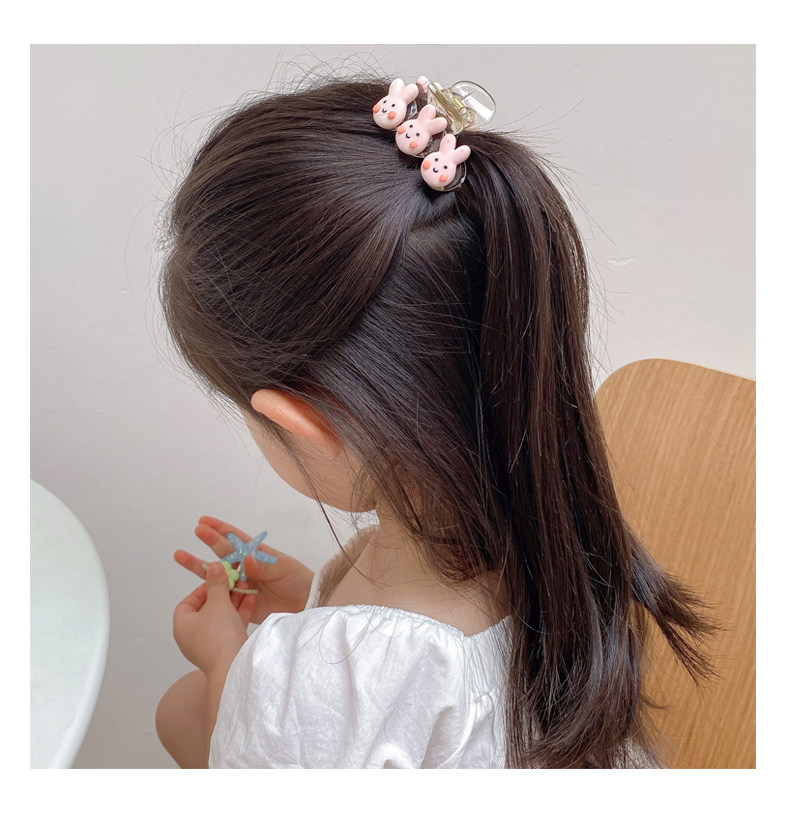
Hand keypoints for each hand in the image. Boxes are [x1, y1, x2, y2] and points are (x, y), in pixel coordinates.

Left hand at [173, 561, 248, 676]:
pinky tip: (251, 600)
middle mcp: (193, 636)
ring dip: (234, 601)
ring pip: (221, 617)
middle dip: (223, 592)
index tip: (217, 578)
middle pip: (207, 608)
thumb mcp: (218, 603)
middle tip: (234, 580)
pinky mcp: (226, 649)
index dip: (203, 588)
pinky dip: (240, 613)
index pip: (188, 602)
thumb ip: (216, 583)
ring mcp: (210, 644)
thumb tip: (213, 566)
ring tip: (246, 587)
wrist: (234, 668)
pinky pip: (231, 626)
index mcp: (182, 626)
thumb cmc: (219, 637)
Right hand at [174, 515, 314, 624]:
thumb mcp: (284, 569)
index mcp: (256, 554)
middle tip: (195, 530)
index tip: (205, 521)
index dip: (221, 529)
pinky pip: (221, 596)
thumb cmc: (298, 580)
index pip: (235, 539)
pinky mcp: (239, 603)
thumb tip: (245, 559)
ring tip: (180, 555)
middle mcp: (245, 567)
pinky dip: (208, 592)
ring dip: (199, 565)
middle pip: (222, 552)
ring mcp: (240, 584)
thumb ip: (264, 565)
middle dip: (209, 541)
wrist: (305, 604)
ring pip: (216, 574)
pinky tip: (195, 587)